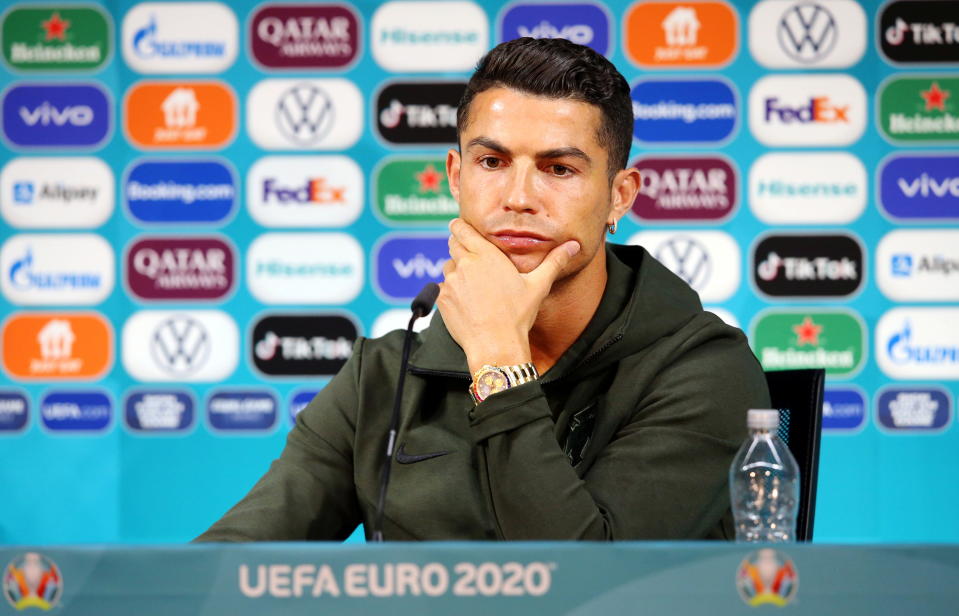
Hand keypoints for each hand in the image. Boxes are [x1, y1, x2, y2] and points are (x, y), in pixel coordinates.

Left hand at [437, 218, 579, 374]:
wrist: (496, 345)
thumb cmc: (517, 316)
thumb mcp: (538, 286)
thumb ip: (554, 262)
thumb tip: (573, 246)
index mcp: (486, 255)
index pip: (462, 229)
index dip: (460, 227)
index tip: (461, 228)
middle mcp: (465, 264)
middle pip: (453, 245)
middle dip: (460, 248)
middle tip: (473, 260)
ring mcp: (450, 282)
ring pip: (447, 267)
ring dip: (456, 272)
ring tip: (472, 287)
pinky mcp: (442, 299)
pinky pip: (441, 289)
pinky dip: (450, 292)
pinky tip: (466, 303)